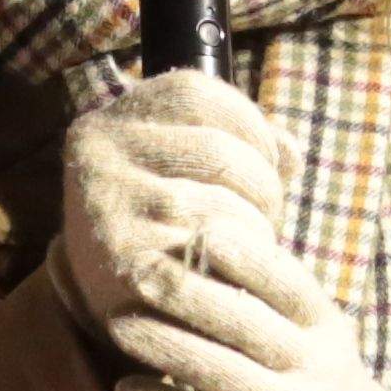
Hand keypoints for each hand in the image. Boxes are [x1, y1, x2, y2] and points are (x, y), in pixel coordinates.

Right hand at [49, 72, 295, 358]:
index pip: (198, 93)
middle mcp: (100, 158)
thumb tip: (289, 153)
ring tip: (251, 244)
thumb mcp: (173, 163)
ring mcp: (111, 211)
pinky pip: (213, 252)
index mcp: (109, 123)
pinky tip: (238, 269)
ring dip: (257, 228)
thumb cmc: (152, 219)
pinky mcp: (127, 262)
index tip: (264, 160)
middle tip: (267, 214)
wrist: (100, 296)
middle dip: (263, 185)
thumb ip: (232, 140)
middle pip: (221, 151)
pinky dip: (240, 260)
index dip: (250, 124)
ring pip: (223, 204)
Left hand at [102, 223, 390, 390]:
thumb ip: (272, 298)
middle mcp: (316, 370)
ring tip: (118, 324)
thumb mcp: (312, 337)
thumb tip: (206, 232)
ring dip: (165, 346)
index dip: (250, 258)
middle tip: (138, 269)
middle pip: (248, 325)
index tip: (204, 231)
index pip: (290, 285)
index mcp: (327, 328)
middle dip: (189, 294)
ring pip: (221, 374)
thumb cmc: (308, 383)